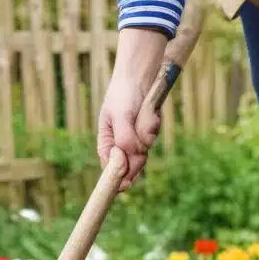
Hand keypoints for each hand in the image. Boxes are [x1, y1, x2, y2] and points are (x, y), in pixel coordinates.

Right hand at [98, 27, 166, 190]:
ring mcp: (134, 138)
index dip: (118, 178)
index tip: (126, 185)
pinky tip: (150, 113)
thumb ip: (123, 139)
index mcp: (106, 142)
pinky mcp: (146, 131)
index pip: (110, 167)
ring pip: (143, 150)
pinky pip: (152, 136)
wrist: (140, 74)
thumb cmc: (124, 93)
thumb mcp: (121, 116)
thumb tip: (127, 161)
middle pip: (130, 164)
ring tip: (143, 115)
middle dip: (137, 154)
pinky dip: (153, 126)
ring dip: (146, 134)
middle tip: (141, 143)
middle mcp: (119, 143)